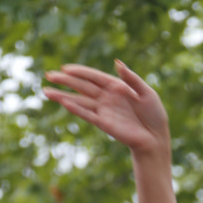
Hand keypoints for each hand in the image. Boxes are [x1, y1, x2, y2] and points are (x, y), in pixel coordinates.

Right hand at [43, 61, 168, 157]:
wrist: (156, 139)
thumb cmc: (155, 115)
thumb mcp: (147, 93)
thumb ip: (131, 78)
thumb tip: (117, 63)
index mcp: (117, 87)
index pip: (94, 76)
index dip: (80, 72)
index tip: (65, 68)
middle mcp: (107, 98)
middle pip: (82, 87)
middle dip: (65, 81)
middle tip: (49, 75)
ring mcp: (104, 111)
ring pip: (80, 101)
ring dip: (63, 96)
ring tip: (46, 91)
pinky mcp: (104, 124)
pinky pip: (88, 115)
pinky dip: (76, 109)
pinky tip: (64, 103)